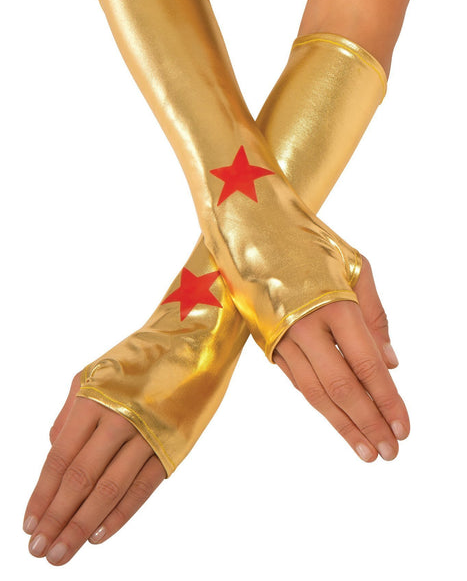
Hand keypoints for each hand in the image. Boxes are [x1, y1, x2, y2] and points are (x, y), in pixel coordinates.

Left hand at [23, 374, 165, 565]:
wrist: (191, 343)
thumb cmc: (137, 358)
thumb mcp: (94, 373)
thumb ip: (70, 413)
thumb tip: (54, 450)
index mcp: (94, 400)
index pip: (60, 458)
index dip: (42, 494)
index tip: (29, 524)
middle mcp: (119, 419)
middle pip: (81, 479)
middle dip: (57, 519)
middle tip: (39, 550)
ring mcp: (147, 434)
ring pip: (110, 489)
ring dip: (83, 526)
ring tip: (62, 553)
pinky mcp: (171, 445)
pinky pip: (143, 487)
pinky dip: (121, 514)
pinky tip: (99, 535)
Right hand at [273, 255, 408, 461]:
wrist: (254, 230)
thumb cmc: (311, 243)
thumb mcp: (356, 266)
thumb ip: (376, 316)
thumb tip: (391, 364)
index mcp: (335, 305)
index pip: (367, 366)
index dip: (387, 400)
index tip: (403, 427)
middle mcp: (306, 326)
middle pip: (341, 388)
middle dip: (368, 423)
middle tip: (389, 452)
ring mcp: (282, 337)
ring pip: (315, 393)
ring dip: (342, 425)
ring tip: (366, 450)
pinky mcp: (267, 342)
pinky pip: (297, 381)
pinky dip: (319, 404)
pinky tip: (337, 420)